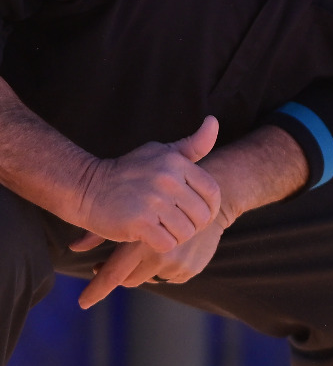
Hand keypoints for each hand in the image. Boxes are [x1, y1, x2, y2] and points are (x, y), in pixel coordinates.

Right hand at [70, 117, 221, 252]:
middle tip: (171, 222)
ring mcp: (153, 201)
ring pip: (186, 232)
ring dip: (174, 236)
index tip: (192, 212)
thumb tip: (213, 121)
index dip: (208, 208)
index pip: (213, 193)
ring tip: (159, 227)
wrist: (86, 188)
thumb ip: (192, 144)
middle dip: (191, 224)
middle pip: (202, 216)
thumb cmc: (129, 172)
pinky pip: (168, 244)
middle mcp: (167, 179)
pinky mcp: (139, 222)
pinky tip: (148, 235)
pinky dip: (160, 244)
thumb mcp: (161, 153)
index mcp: (176, 163)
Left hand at [76, 208, 229, 309]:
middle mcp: (161, 257)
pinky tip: (168, 250)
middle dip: (119, 274)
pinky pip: (167, 278)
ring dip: (144, 268)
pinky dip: (163, 269)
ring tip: (147, 248)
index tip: (83, 303)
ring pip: (149, 278)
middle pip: (129, 280)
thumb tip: (73, 248)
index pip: (114, 274)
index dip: (97, 290)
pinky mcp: (191, 270)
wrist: (211, 200)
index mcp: (142, 242)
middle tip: (106, 265)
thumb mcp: (129, 209)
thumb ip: (100, 232)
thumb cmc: (162, 199)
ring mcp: (178, 266)